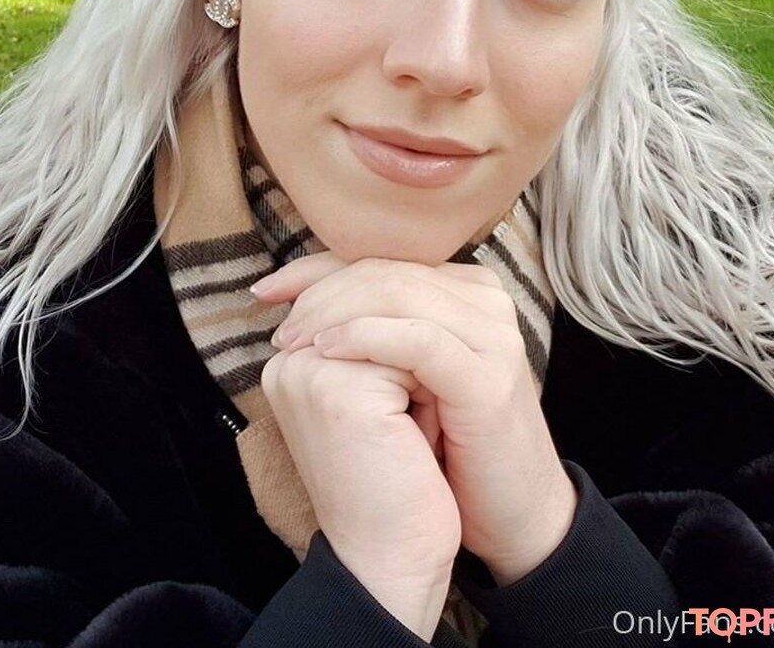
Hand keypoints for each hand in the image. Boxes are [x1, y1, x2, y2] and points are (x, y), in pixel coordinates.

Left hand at [255, 253, 578, 584]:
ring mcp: (493, 335)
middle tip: (278, 321)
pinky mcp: (488, 377)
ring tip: (293, 339)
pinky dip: (364, 338)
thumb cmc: (449, 444)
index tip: (266, 290)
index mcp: (468, 290)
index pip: (382, 259)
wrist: (508, 514)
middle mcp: (486, 300)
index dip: (318, 267)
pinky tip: (327, 350)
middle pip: (387, 271)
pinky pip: (417, 339)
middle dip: (320, 289)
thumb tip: (299, 300)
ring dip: (333, 311)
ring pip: (397, 294)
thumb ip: (375, 329)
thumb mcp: (406, 374)